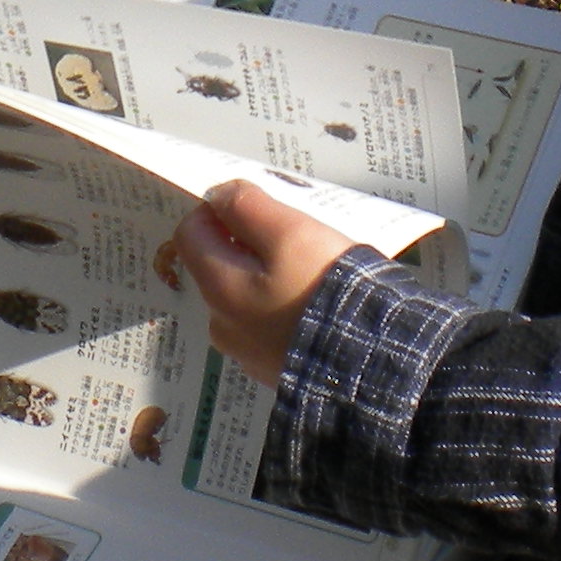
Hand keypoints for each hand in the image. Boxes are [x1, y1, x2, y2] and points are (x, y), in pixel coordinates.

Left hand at [176, 179, 362, 386]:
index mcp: (218, 288)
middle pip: (219, 265)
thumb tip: (219, 194)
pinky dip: (285, 305)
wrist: (370, 363)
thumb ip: (248, 207)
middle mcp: (222, 323)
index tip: (259, 202)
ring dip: (269, 275)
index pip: (191, 232)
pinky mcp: (275, 366)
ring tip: (312, 269)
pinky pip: (269, 323)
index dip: (219, 207)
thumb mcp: (291, 233)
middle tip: (294, 233)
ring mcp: (247, 351)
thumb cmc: (327, 289)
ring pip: (247, 295)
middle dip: (248, 242)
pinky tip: (317, 302)